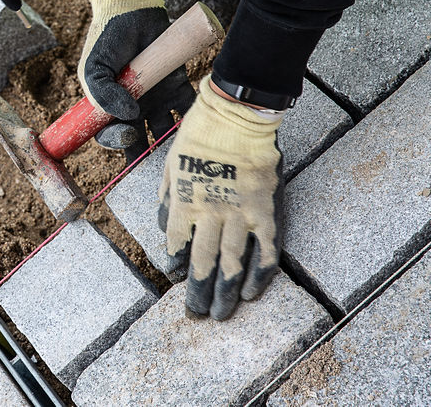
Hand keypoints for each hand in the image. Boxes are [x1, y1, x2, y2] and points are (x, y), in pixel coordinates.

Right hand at [79, 0, 195, 160]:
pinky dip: (194, 117)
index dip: (118, 142)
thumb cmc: (107, 39)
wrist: (133, 8)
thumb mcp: (94, 68)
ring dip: (171, 139)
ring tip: (179, 145)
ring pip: (164, 128)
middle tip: (157, 157)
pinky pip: (186, 106)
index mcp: (108, 105)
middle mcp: (131, 105)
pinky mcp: (176, 84)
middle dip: (147, 152)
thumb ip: (103, 95)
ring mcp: (155, 96)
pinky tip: (197, 121)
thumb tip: (129, 116)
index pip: (110, 134)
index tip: (128, 134)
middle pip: (139, 138)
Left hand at [159, 74, 284, 319]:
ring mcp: (240, 215)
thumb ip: (167, 198)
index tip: (176, 278)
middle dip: (197, 292)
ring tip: (221, 315)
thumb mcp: (169, 164)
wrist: (237, 116)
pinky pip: (265, 251)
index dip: (176, 263)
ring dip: (225, 293)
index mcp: (183, 201)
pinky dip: (258, 275)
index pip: (176, 243)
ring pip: (231, 264)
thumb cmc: (199, 135)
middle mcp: (210, 214)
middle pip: (202, 262)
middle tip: (195, 315)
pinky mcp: (267, 212)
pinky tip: (251, 294)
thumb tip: (166, 227)